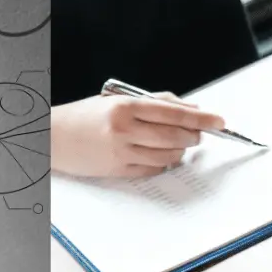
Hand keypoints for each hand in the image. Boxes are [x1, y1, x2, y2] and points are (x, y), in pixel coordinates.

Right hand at [52, 93, 224, 177]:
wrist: (51, 138)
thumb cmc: (84, 116)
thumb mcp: (116, 100)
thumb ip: (153, 102)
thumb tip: (189, 108)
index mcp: (125, 106)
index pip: (174, 112)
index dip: (201, 118)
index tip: (219, 121)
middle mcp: (124, 129)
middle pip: (175, 135)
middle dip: (194, 136)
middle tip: (200, 134)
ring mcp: (121, 152)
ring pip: (167, 155)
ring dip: (180, 151)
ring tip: (179, 145)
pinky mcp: (117, 171)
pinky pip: (152, 169)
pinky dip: (163, 163)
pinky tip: (160, 156)